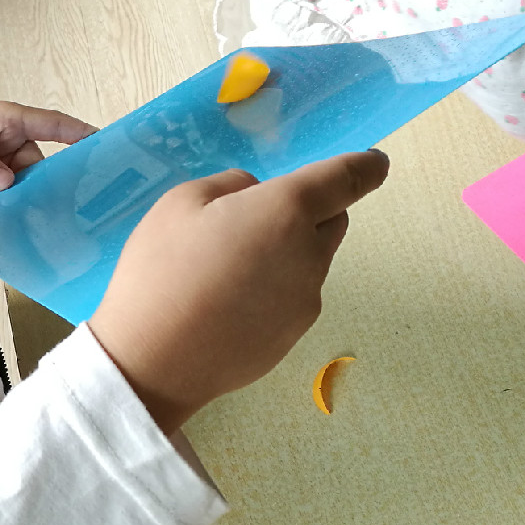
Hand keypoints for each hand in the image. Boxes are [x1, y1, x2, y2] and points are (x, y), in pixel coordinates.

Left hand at [0, 100, 97, 202]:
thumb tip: (6, 182)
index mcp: (10, 121)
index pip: (54, 126)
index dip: (81, 135)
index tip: (107, 146)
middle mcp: (11, 145)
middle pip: (40, 169)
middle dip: (35, 187)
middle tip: (35, 205)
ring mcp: (0, 167)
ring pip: (20, 190)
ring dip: (4, 199)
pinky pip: (0, 202)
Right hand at [88, 151, 390, 432]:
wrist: (151, 361)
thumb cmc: (160, 271)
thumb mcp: (179, 203)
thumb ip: (229, 185)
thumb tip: (254, 195)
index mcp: (285, 210)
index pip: (346, 179)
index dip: (365, 167)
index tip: (374, 163)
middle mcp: (309, 254)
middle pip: (333, 221)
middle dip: (310, 212)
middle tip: (254, 221)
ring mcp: (305, 301)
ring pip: (309, 263)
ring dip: (285, 255)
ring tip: (225, 272)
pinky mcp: (292, 337)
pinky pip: (291, 300)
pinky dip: (271, 293)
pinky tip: (225, 306)